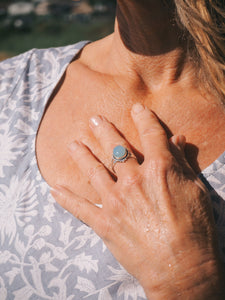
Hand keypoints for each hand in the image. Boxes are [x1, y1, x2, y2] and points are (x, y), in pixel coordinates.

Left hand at [51, 103, 223, 298]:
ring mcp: (116, 201)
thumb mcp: (196, 191)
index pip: (151, 135)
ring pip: (94, 171)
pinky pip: (81, 208)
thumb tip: (177, 139)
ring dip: (82, 156)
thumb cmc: (196, 230)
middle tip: (94, 119)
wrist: (182, 269)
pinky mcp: (105, 223)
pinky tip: (54, 189)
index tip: (137, 109)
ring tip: (73, 144)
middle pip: (117, 149)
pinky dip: (66, 199)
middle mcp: (134, 180)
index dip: (144, 119)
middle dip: (105, 131)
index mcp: (160, 169)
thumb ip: (183, 163)